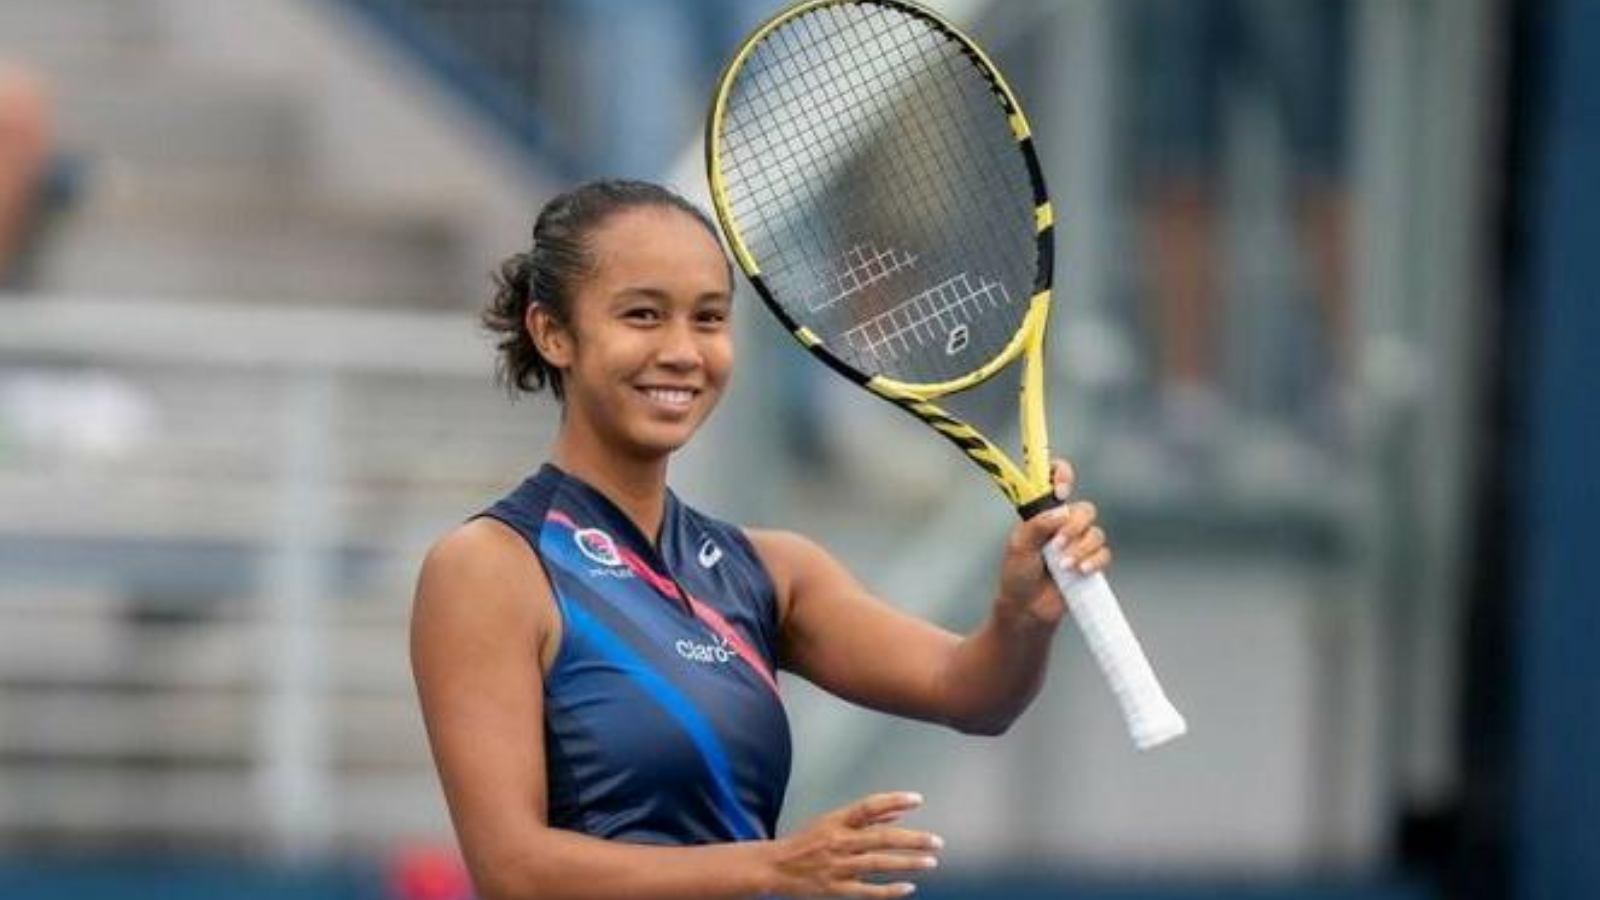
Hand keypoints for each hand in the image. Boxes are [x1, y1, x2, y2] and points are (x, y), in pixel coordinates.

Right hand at [763, 791, 942, 897]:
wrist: (774, 867)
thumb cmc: (805, 842)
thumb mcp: (831, 821)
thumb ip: (865, 818)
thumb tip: (897, 814)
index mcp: (837, 821)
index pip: (869, 806)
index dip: (894, 801)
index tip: (917, 800)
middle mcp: (839, 842)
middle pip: (881, 838)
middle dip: (912, 839)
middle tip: (936, 841)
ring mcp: (838, 866)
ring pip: (878, 863)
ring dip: (907, 862)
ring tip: (930, 861)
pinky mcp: (836, 888)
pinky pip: (867, 890)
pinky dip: (888, 890)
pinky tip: (908, 888)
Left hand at [995, 458, 1111, 626]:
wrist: (1026, 608)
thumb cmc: (1017, 576)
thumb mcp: (1019, 546)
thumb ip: (1037, 525)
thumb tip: (1061, 512)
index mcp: (1043, 513)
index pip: (1056, 480)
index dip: (1062, 475)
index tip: (1060, 491)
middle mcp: (1063, 524)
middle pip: (1084, 509)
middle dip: (1074, 526)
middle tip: (1057, 544)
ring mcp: (1078, 544)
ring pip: (1096, 532)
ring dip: (1080, 548)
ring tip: (1063, 566)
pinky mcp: (1090, 563)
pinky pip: (1103, 554)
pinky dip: (1093, 561)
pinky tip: (1079, 571)